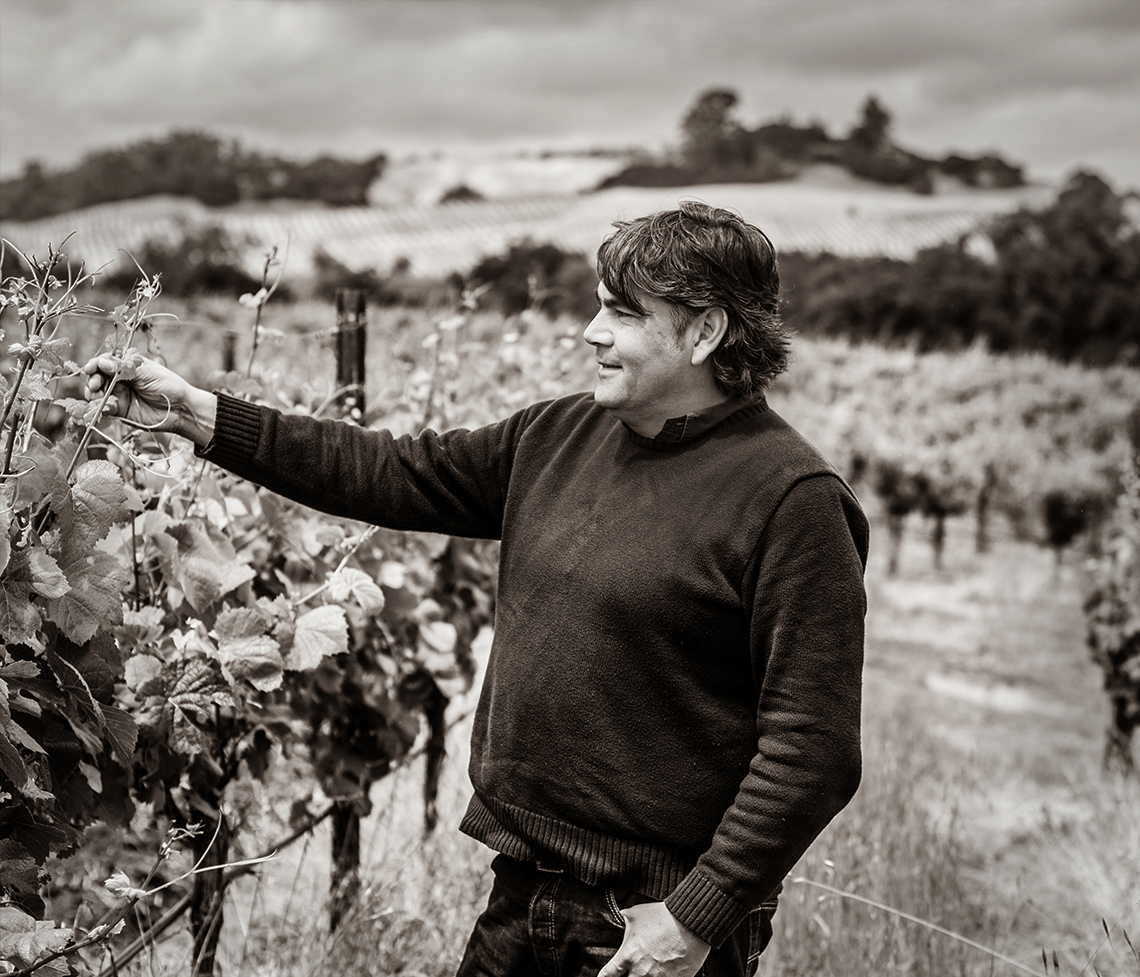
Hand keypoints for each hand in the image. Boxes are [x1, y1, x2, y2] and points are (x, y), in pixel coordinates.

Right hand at [82, 353, 216, 445]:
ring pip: (96, 393)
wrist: (179, 408)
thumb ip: (122, 368)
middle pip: (96, 377)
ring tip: (97, 395)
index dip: (96, 364)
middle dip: (92, 379)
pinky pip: (104, 408)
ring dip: (93, 394)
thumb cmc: (166, 385)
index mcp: (126, 366)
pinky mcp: (119, 410)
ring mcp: (118, 394)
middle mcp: (119, 379)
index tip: (91, 368)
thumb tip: (101, 362)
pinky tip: (106, 406)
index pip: (105, 362)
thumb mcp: (145, 372)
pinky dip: (100, 407)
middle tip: (94, 385)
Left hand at [598, 902, 710, 976]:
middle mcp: (640, 971)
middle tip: (630, 971)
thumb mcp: (637, 914)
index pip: (608, 975)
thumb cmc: (663, 916)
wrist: (690, 922)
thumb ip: (626, 920)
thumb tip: (621, 916)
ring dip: (644, 976)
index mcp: (628, 956)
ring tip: (650, 968)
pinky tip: (664, 971)